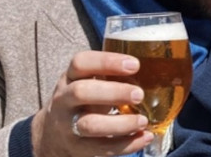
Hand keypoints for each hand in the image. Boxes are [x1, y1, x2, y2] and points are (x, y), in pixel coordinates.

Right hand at [31, 50, 153, 156]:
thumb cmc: (83, 99)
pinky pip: (101, 149)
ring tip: (143, 120)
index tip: (135, 64)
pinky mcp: (76, 148)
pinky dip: (126, 144)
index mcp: (70, 77)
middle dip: (113, 92)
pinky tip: (144, 137)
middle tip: (139, 94)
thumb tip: (158, 67)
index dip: (107, 61)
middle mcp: (64, 99)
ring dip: (120, 123)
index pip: (81, 62)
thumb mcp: (88, 81)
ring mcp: (67, 126)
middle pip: (82, 92)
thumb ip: (111, 74)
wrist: (52, 134)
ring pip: (90, 125)